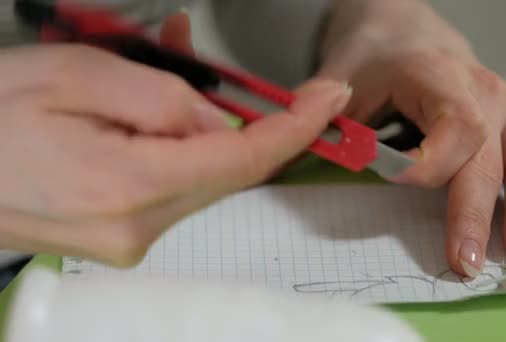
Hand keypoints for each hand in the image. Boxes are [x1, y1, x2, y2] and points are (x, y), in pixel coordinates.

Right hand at [0, 13, 350, 266]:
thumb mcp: (75, 75)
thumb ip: (164, 98)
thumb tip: (220, 121)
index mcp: (128, 187)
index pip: (243, 159)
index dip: (295, 127)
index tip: (329, 99)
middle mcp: (138, 228)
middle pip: (226, 169)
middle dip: (237, 114)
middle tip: (206, 62)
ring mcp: (130, 240)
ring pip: (200, 175)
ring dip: (198, 127)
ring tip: (152, 78)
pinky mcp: (122, 237)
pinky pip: (174, 186)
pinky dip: (177, 148)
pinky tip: (145, 118)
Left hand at [318, 0, 505, 275]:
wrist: (404, 32)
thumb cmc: (372, 61)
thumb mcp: (341, 78)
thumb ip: (322, 112)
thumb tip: (300, 140)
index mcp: (436, 75)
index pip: (454, 127)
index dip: (432, 166)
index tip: (400, 187)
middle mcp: (481, 87)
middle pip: (489, 154)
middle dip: (477, 211)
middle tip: (466, 261)